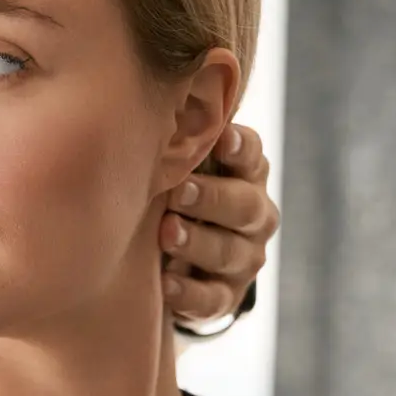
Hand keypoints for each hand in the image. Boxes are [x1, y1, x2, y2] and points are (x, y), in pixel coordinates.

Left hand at [161, 123, 278, 323]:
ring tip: (166, 235)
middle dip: (211, 198)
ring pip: (229, 251)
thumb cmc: (175, 195)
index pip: (251, 155)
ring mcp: (243, 258)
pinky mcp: (225, 297)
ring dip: (197, 242)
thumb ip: (175, 144)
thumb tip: (141, 97)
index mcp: (245, 174)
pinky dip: (188, 291)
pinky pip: (212, 298)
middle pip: (244, 205)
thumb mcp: (179, 168)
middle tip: (178, 192)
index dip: (240, 148)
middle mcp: (254, 215)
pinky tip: (166, 282)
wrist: (179, 260)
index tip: (222, 139)